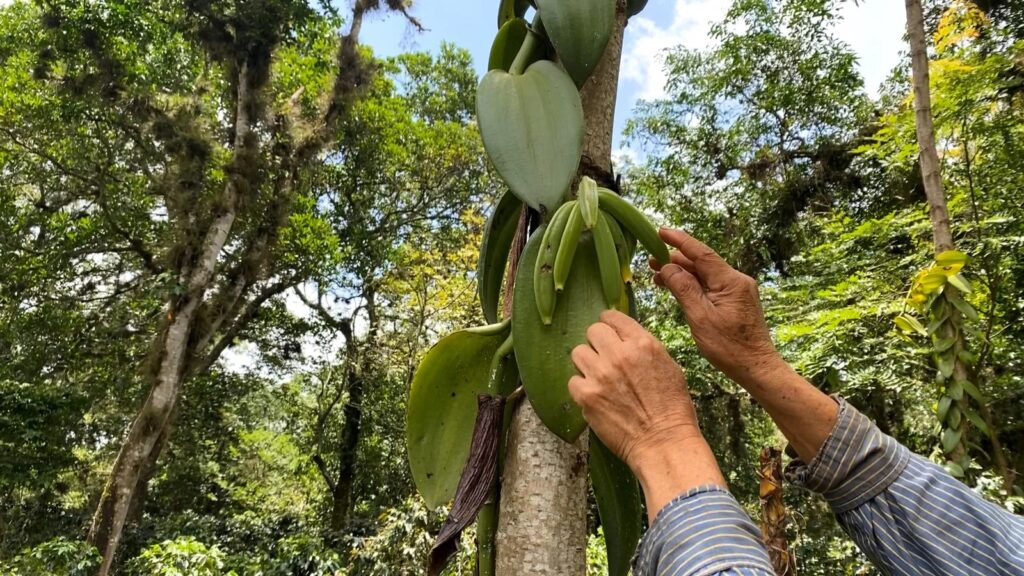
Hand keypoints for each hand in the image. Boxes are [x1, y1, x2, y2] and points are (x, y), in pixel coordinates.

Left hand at [569, 310, 726, 520]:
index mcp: (643, 344)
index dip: (609, 325)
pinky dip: (582, 388)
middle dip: (597, 343)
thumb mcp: (668, 366)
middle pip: (592, 331)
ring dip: (587, 364)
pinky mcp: (587, 396)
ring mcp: (601, 375)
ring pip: (578, 352)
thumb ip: (643, 348)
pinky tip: (595, 397)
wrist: (664, 443)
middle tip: (604, 358)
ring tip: (598, 378)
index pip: (612, 317)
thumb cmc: (672, 408)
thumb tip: (624, 337)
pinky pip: (573, 381)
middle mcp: (620, 355)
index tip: (608, 333)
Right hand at [650, 228, 782, 386]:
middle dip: (675, 260)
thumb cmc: (729, 347)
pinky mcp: (736, 300)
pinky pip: (711, 286)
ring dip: (682, 274)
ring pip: (705, 275)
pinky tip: (677, 288)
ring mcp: (738, 290)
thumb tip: (667, 268)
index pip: (701, 253)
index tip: (660, 231)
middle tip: (650, 261)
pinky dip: (693, 285)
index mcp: (730, 281)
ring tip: (657, 276)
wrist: (756, 367)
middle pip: (701, 263)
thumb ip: (683, 289)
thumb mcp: (700, 318)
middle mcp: (737, 280)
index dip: (679, 240)